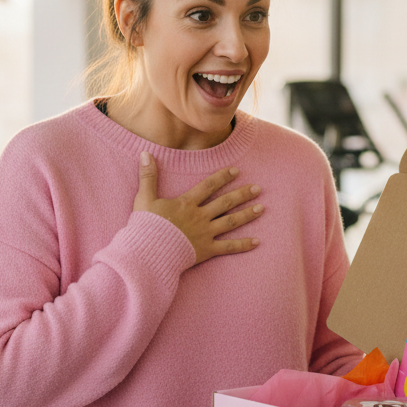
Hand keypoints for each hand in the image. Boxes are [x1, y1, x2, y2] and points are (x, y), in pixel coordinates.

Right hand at [134, 153, 262, 264]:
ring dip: (247, 214)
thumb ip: (148, 176)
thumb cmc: (145, 226)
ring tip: (261, 208)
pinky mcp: (207, 250)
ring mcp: (205, 234)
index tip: (236, 171)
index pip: (209, 186)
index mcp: (187, 203)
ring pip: (230, 222)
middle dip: (242, 194)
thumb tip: (145, 153)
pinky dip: (243, 245)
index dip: (223, 177)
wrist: (149, 252)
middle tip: (258, 188)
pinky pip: (228, 247)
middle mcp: (200, 217)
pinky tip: (257, 242)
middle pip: (225, 203)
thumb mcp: (144, 199)